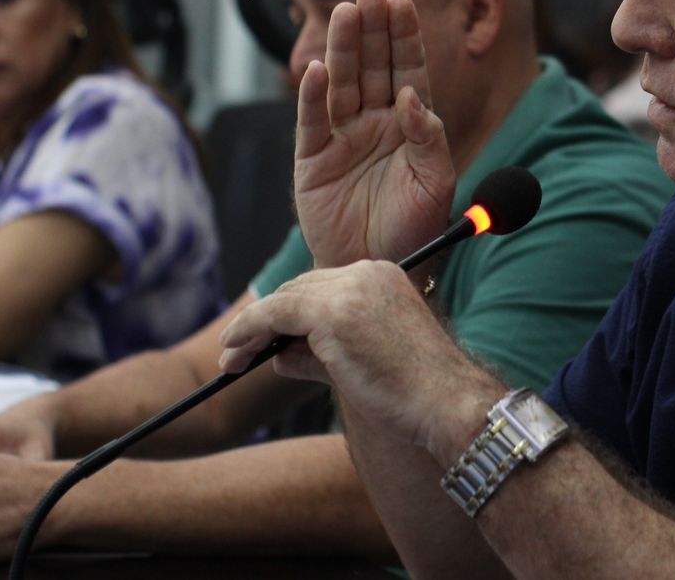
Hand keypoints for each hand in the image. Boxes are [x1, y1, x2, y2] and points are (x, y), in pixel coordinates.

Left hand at [217, 263, 496, 454]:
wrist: (444, 401)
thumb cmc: (415, 390)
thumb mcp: (361, 362)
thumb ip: (319, 353)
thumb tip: (278, 356)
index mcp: (383, 277)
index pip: (322, 287)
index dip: (290, 314)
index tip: (266, 341)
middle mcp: (367, 273)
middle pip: (299, 289)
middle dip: (266, 321)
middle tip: (238, 353)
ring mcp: (351, 289)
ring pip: (282, 299)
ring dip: (251, 329)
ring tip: (230, 362)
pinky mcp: (333, 312)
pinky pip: (274, 314)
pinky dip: (249, 330)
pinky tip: (235, 352)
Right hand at [294, 0, 458, 266]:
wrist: (377, 269)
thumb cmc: (415, 229)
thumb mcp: (436, 182)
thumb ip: (429, 137)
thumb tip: (413, 97)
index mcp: (411, 123)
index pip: (408, 69)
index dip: (404, 36)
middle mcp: (376, 123)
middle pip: (373, 66)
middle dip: (372, 29)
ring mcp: (343, 138)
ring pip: (342, 84)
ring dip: (342, 49)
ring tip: (344, 14)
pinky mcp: (313, 160)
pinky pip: (312, 122)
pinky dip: (313, 97)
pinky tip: (315, 70)